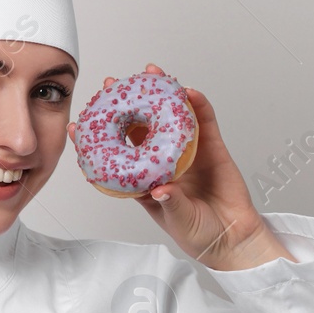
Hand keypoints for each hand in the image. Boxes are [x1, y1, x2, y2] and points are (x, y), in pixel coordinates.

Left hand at [67, 63, 293, 271]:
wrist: (234, 238)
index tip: (79, 124)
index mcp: (146, 179)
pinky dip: (198, 106)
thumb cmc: (199, 234)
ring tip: (152, 73)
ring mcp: (187, 152)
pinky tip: (189, 93)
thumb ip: (170, 204)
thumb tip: (160, 189)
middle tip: (112, 84)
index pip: (118, 155)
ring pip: (170, 117)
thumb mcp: (177, 220)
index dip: (100, 139)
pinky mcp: (212, 148)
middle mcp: (163, 161)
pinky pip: (204, 122)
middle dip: (127, 104)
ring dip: (162, 94)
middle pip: (141, 127)